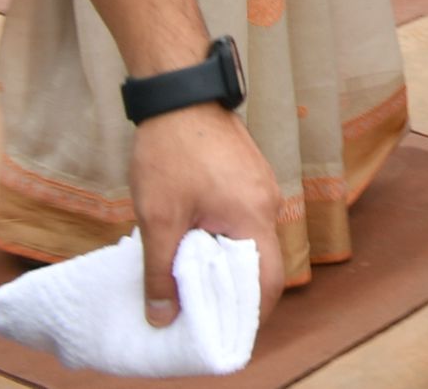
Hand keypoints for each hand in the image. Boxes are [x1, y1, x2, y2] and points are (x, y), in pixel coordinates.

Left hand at [129, 103, 285, 328]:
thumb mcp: (159, 218)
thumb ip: (161, 271)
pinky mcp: (249, 178)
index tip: (222, 332)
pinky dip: (222, 241)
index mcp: (254, 217)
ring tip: (187, 280)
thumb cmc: (171, 154)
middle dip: (232, 293)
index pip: (269, 280)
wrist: (181, 95)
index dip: (251, 313)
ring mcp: (261, 188)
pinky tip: (191, 242)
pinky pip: (244, 221)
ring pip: (250, 242)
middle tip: (198, 314)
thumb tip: (163, 317)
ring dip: (224, 265)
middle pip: (261, 264)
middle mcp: (268, 204)